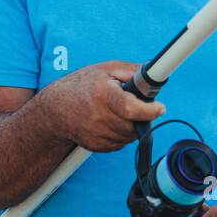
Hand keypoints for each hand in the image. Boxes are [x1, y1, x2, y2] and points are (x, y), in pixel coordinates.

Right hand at [45, 61, 164, 152]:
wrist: (55, 109)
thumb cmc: (83, 85)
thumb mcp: (106, 70)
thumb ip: (132, 72)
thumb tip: (155, 76)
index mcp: (103, 94)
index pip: (131, 108)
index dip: (150, 110)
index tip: (160, 107)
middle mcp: (99, 117)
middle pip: (134, 125)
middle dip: (142, 116)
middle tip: (136, 105)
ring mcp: (97, 134)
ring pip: (129, 136)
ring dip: (132, 126)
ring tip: (121, 112)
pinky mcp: (96, 146)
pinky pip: (120, 143)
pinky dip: (121, 133)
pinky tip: (111, 121)